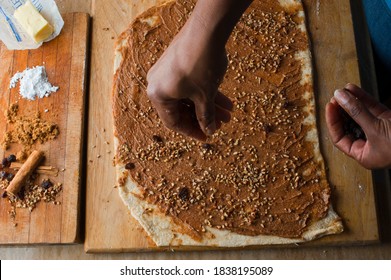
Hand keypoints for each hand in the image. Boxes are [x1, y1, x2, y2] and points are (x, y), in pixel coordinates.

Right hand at [146, 20, 232, 140]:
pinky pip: (190, 84)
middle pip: (182, 109)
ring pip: (189, 96)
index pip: (173, 122)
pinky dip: (205, 92)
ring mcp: (167, 72)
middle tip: (221, 124)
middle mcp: (158, 84)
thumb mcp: (205, 96)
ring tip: (228, 113)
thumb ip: (205, 116)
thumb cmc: (201, 65)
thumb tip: (209, 130)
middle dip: (204, 117)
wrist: (206, 29)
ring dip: (209, 105)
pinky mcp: (177, 62)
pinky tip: (224, 100)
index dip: (192, 131)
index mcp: (158, 95)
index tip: (208, 136)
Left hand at [325, 83, 390, 168]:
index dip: (333, 122)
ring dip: (352, 102)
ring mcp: (380, 132)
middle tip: (336, 97)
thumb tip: (339, 97)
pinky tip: (354, 89)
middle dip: (341, 110)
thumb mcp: (377, 128)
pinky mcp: (389, 121)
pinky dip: (364, 99)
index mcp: (364, 155)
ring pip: (361, 115)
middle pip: (349, 126)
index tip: (330, 106)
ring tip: (344, 89)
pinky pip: (373, 109)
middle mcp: (370, 144)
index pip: (340, 138)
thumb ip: (357, 112)